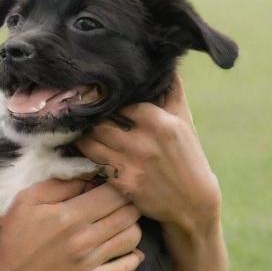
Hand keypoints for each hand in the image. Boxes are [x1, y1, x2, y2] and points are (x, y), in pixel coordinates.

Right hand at [0, 178, 143, 270]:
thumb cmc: (9, 238)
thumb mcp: (25, 202)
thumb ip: (59, 185)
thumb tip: (88, 176)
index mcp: (69, 215)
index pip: (114, 193)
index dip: (118, 186)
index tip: (110, 185)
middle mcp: (84, 238)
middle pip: (128, 214)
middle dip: (129, 203)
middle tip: (119, 203)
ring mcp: (89, 263)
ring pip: (131, 238)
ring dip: (131, 227)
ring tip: (119, 224)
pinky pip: (124, 269)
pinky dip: (133, 258)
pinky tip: (128, 251)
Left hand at [76, 75, 221, 235]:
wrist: (193, 204)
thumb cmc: (189, 159)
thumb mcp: (185, 123)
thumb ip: (173, 93)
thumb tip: (167, 66)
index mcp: (160, 122)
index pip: (120, 102)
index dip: (105, 100)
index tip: (94, 97)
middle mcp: (144, 141)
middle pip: (100, 121)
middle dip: (89, 118)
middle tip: (79, 114)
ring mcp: (132, 163)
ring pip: (91, 141)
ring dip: (82, 137)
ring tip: (78, 131)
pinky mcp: (123, 184)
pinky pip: (93, 163)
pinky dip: (86, 156)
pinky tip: (83, 151)